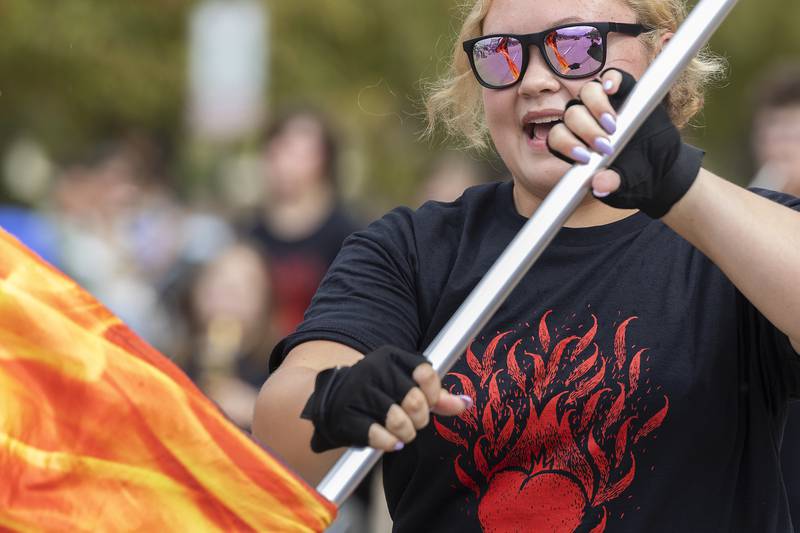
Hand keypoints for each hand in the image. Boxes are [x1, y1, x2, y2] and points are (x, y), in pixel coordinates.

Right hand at [300, 345, 470, 452]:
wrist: (333, 400)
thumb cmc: (379, 393)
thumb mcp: (407, 385)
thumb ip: (437, 396)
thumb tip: (467, 403)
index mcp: (392, 357)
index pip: (426, 373)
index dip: (434, 394)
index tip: (429, 402)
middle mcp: (374, 369)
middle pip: (415, 402)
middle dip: (420, 419)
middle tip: (413, 422)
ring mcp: (358, 392)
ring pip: (398, 421)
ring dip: (405, 434)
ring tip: (401, 433)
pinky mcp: (345, 415)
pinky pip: (377, 435)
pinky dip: (388, 443)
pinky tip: (388, 441)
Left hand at [547, 68, 703, 217]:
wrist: (662, 166)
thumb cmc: (634, 176)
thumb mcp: (624, 184)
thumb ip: (611, 184)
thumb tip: (600, 186)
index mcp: (576, 143)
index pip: (558, 137)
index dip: (566, 144)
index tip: (585, 156)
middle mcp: (584, 121)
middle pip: (572, 114)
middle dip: (586, 130)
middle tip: (606, 145)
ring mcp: (604, 104)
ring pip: (587, 93)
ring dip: (597, 106)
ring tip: (613, 124)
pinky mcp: (625, 91)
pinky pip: (612, 77)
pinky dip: (611, 80)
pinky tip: (613, 88)